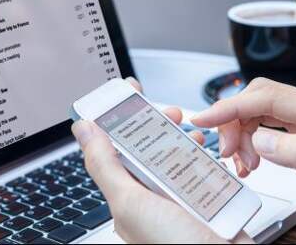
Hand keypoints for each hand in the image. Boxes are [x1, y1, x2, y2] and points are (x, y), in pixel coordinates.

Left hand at [71, 77, 252, 243]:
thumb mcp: (130, 203)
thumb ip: (105, 166)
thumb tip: (83, 130)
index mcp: (128, 196)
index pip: (115, 147)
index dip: (119, 117)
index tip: (127, 91)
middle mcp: (152, 196)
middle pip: (150, 146)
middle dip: (159, 124)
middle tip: (171, 113)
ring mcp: (181, 197)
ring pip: (180, 154)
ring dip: (186, 138)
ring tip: (194, 134)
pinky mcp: (208, 199)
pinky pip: (206, 168)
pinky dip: (209, 156)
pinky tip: (212, 153)